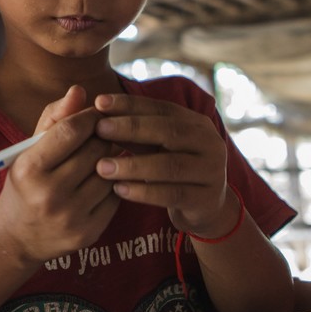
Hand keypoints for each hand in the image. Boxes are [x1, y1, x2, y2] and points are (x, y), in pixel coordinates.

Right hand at [0, 86, 120, 265]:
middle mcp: (49, 195)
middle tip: (98, 137)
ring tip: (98, 159)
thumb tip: (79, 90)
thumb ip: (54, 117)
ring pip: (109, 171)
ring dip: (109, 160)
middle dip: (100, 137)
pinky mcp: (89, 232)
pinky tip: (100, 182)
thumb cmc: (25, 184)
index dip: (89, 116)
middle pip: (95, 149)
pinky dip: (112, 184)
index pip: (71, 130)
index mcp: (29, 169)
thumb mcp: (28, 149)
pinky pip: (115, 195)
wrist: (17, 238)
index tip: (95, 114)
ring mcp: (71, 217)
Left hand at [91, 94, 234, 237]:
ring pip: (170, 165)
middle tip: (99, 128)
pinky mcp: (207, 199)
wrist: (207, 208)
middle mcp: (209, 143)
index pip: (162, 108)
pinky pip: (173, 194)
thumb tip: (99, 113)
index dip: (131, 104)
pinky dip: (144, 192)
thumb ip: (136, 133)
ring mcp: (212, 171)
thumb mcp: (157, 148)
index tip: (99, 103)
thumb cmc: (173, 170)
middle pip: (169, 131)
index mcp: (196, 123)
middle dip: (131, 128)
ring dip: (133, 165)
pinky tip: (119, 190)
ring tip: (101, 167)